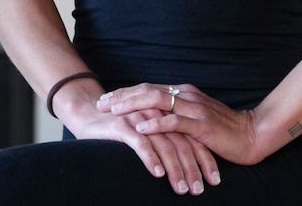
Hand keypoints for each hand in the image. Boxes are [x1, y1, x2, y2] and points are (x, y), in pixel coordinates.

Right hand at [74, 105, 219, 195]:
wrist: (87, 113)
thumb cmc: (119, 126)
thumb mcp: (148, 131)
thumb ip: (165, 138)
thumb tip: (186, 164)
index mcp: (166, 112)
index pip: (191, 134)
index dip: (204, 156)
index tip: (214, 178)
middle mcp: (156, 113)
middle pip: (182, 140)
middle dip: (194, 166)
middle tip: (201, 189)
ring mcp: (140, 118)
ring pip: (164, 144)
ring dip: (176, 168)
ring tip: (183, 188)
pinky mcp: (123, 126)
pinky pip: (140, 143)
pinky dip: (151, 158)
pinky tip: (158, 174)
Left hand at [97, 82, 260, 165]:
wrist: (252, 134)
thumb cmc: (223, 130)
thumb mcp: (196, 119)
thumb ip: (178, 116)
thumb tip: (154, 120)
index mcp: (184, 93)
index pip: (148, 88)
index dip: (126, 92)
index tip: (106, 98)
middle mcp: (186, 96)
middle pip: (148, 91)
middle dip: (122, 96)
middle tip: (101, 103)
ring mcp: (194, 109)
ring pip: (157, 101)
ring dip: (132, 105)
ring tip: (113, 111)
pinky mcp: (201, 125)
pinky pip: (175, 122)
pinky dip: (156, 123)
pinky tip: (141, 127)